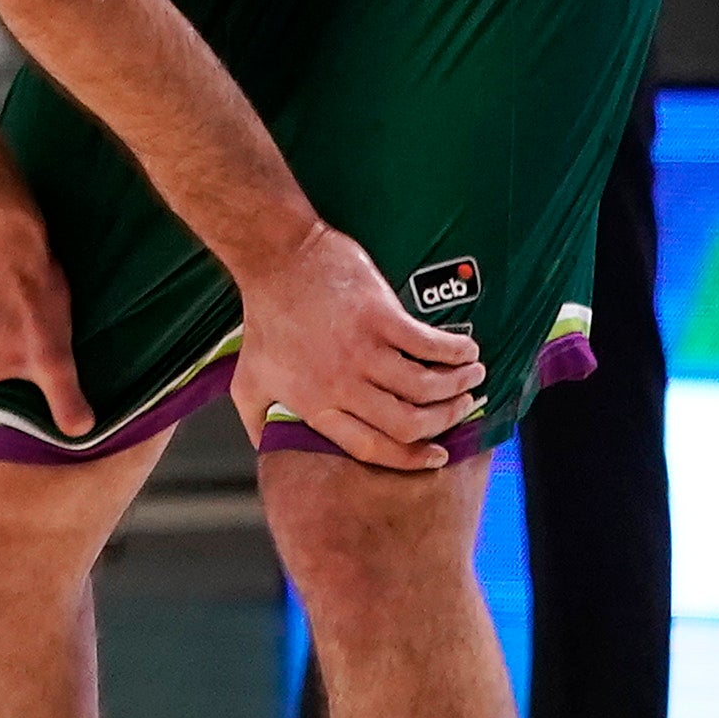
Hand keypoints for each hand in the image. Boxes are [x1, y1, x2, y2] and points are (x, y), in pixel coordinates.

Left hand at [229, 222, 481, 468]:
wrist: (275, 258)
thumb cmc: (264, 318)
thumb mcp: (247, 378)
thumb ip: (258, 420)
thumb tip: (269, 450)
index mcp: (314, 404)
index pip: (372, 448)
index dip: (411, 458)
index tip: (438, 456)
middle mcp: (341, 384)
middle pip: (409, 423)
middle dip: (443, 421)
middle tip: (461, 408)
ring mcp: (362, 350)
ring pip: (426, 387)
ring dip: (458, 386)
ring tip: (471, 377)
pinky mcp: (380, 317)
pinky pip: (431, 346)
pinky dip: (457, 352)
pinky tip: (467, 350)